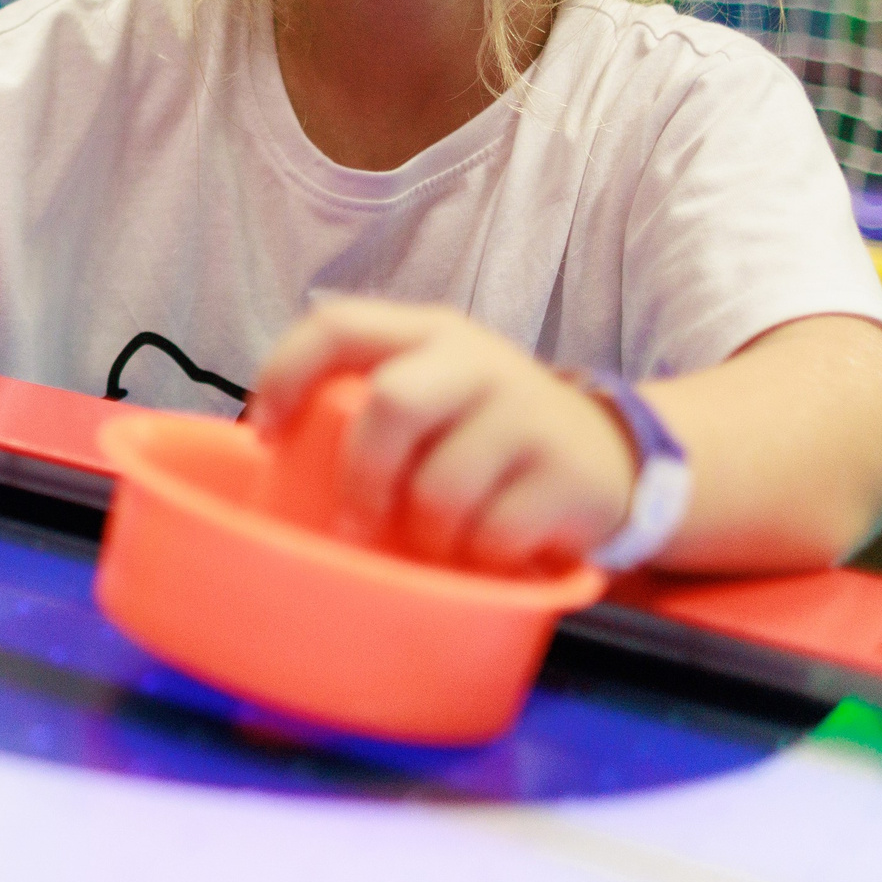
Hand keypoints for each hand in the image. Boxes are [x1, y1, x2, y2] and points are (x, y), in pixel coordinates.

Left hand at [252, 299, 639, 573]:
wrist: (617, 458)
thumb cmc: (492, 433)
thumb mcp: (440, 393)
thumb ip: (374, 403)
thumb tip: (277, 455)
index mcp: (430, 333)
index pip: (339, 325)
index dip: (286, 373)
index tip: (264, 434)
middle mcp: (477, 361)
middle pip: (392, 402)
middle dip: (363, 473)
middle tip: (355, 520)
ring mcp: (528, 414)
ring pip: (441, 487)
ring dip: (425, 531)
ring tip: (435, 538)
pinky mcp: (567, 476)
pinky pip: (493, 534)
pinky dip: (477, 556)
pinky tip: (488, 548)